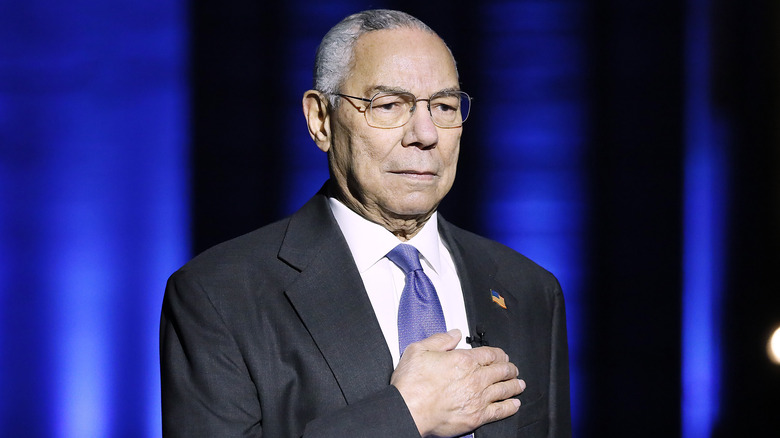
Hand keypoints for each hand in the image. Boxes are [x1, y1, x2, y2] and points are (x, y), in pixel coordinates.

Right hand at [390, 329, 524, 436]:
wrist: (407, 411)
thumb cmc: (411, 384)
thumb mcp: (419, 350)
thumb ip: (440, 340)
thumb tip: (454, 333)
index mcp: (463, 360)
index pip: (490, 354)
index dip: (500, 354)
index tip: (502, 356)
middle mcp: (475, 379)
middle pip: (501, 370)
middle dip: (510, 368)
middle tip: (513, 369)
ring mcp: (478, 399)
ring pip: (504, 389)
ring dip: (514, 385)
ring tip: (519, 384)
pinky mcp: (476, 417)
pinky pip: (500, 410)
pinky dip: (510, 406)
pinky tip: (514, 404)